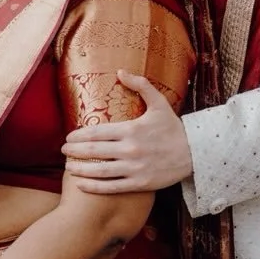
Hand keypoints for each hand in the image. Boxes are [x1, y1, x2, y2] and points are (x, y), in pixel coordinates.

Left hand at [62, 70, 192, 193]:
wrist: (196, 153)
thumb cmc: (174, 128)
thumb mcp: (160, 103)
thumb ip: (140, 85)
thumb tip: (120, 71)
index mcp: (132, 129)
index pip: (97, 132)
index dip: (79, 135)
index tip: (69, 136)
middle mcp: (131, 149)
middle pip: (94, 151)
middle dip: (75, 151)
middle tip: (63, 150)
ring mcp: (134, 168)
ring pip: (100, 170)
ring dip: (80, 169)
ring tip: (68, 167)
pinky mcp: (139, 183)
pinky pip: (112, 187)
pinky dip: (94, 187)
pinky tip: (81, 185)